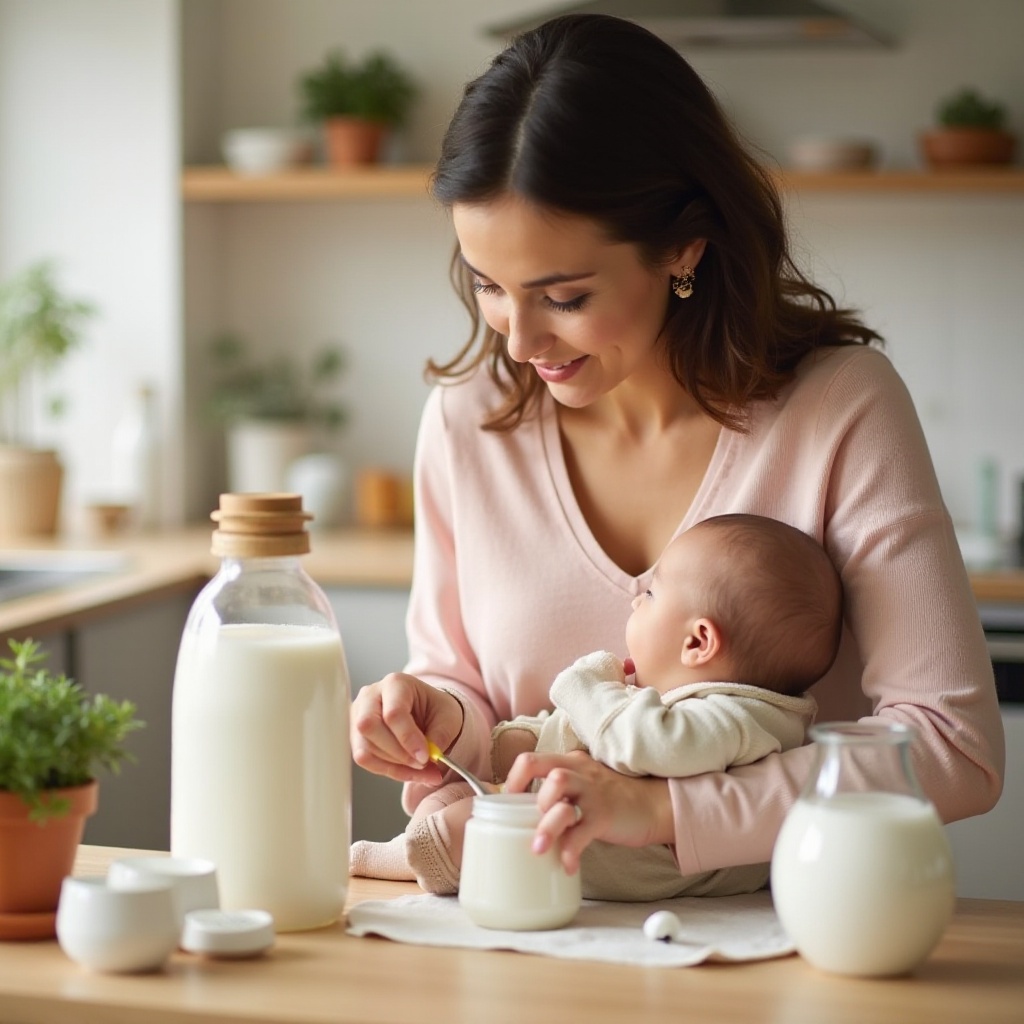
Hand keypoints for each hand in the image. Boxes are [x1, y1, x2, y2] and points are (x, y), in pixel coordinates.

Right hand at [350, 672, 463, 784]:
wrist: (426, 712)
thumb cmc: (435, 709)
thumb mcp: (448, 717)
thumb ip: (440, 737)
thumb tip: (430, 758)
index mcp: (396, 683)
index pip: (393, 712)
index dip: (408, 738)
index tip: (425, 756)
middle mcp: (371, 695)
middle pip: (369, 726)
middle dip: (398, 753)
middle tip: (422, 763)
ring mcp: (359, 715)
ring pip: (365, 748)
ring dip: (395, 765)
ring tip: (422, 769)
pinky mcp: (356, 735)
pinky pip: (365, 759)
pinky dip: (388, 770)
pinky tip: (408, 771)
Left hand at [503, 750, 674, 874]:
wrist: (654, 805)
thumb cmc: (612, 798)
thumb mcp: (583, 784)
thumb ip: (559, 792)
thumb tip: (525, 813)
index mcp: (569, 764)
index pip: (531, 760)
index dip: (513, 781)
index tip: (506, 804)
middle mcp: (580, 773)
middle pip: (547, 772)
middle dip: (531, 798)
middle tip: (524, 823)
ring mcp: (593, 793)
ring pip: (561, 795)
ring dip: (546, 824)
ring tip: (539, 849)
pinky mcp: (606, 815)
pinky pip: (583, 831)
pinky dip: (571, 850)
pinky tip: (567, 865)